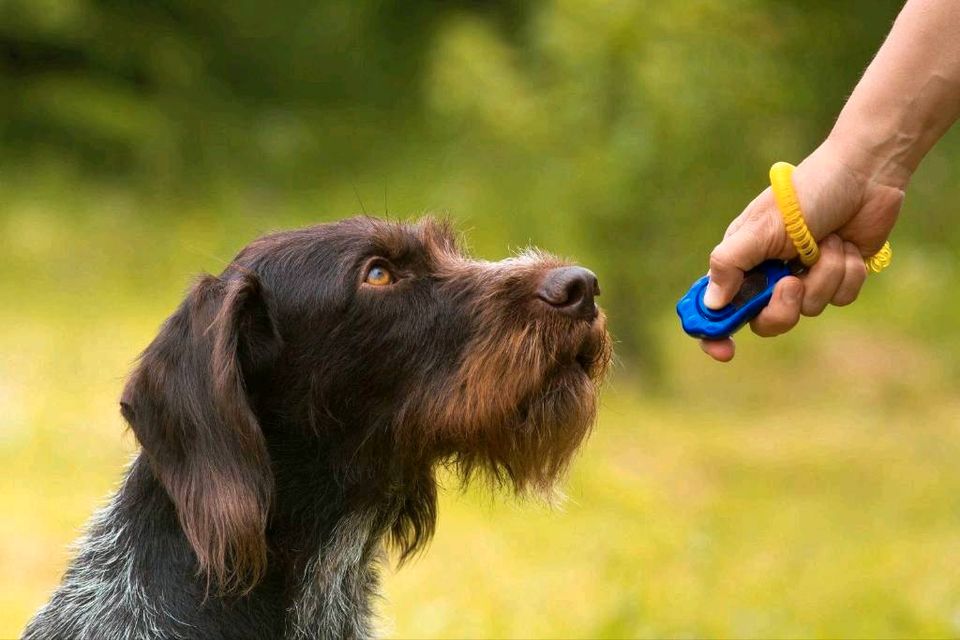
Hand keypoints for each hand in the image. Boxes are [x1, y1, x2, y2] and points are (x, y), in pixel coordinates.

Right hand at [699, 138, 904, 361]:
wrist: (864, 175)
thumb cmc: (806, 194)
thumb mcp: (760, 228)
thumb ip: (730, 264)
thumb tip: (712, 304)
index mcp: (741, 261)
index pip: (716, 306)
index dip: (715, 331)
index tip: (725, 351)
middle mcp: (769, 274)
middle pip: (765, 321)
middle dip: (783, 307)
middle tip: (792, 283)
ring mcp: (804, 277)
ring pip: (809, 309)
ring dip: (824, 275)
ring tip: (828, 242)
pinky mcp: (836, 277)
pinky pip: (840, 298)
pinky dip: (847, 272)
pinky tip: (847, 245)